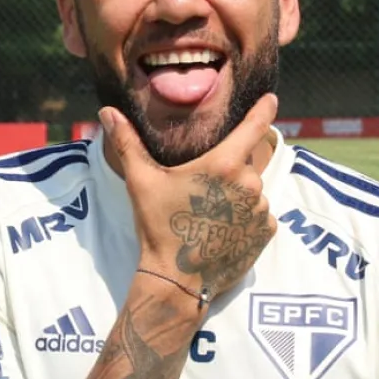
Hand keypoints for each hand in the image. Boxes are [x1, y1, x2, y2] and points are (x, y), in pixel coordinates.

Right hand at [101, 92, 279, 300]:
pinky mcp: (267, 232)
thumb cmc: (159, 227)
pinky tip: (222, 228)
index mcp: (225, 164)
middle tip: (205, 186)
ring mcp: (262, 209)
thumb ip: (127, 142)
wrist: (178, 279)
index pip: (254, 126)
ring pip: (253, 190)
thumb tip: (107, 111)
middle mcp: (250, 184)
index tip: (272, 98)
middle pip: (247, 162)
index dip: (264, 109)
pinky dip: (245, 217)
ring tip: (209, 212)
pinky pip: (260, 214)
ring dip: (237, 194)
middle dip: (231, 167)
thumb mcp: (141, 181)